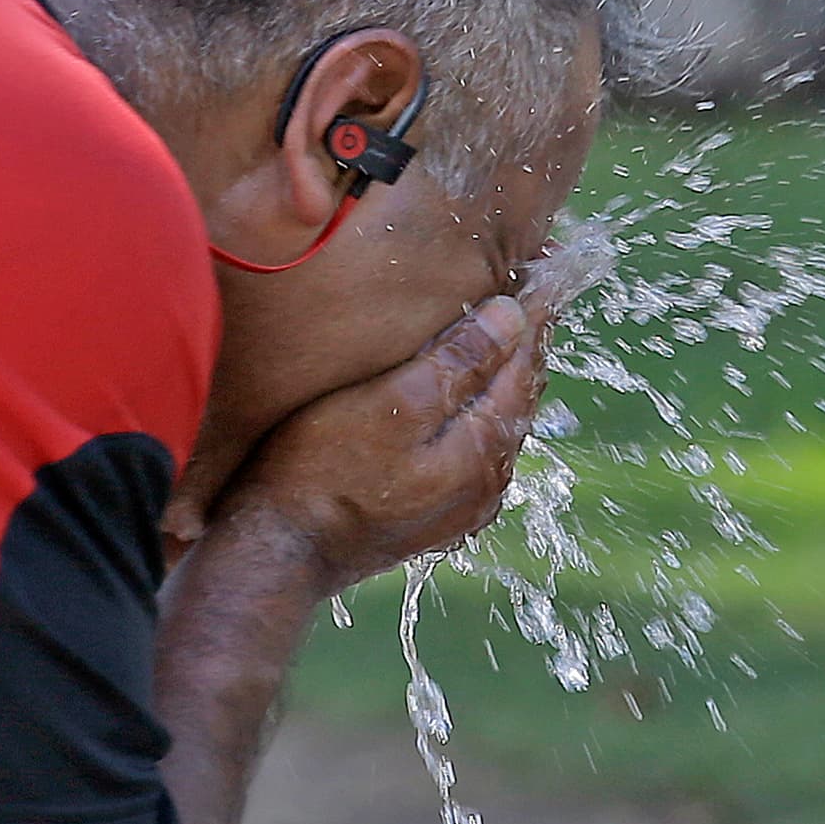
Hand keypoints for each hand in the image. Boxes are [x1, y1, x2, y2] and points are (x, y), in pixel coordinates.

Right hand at [220, 293, 545, 592]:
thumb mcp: (391, 403)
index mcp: (484, 450)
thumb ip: (458, 362)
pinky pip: (469, 453)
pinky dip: (473, 415)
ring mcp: (460, 507)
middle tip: (527, 294)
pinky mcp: (430, 518)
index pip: (524, 366)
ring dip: (498, 381)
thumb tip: (512, 318)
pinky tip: (457, 399)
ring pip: (493, 427)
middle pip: (515, 398)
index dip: (534, 315)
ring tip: (497, 337)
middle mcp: (486, 485)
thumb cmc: (323, 470)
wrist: (279, 551)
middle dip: (521, 346)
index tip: (545, 272)